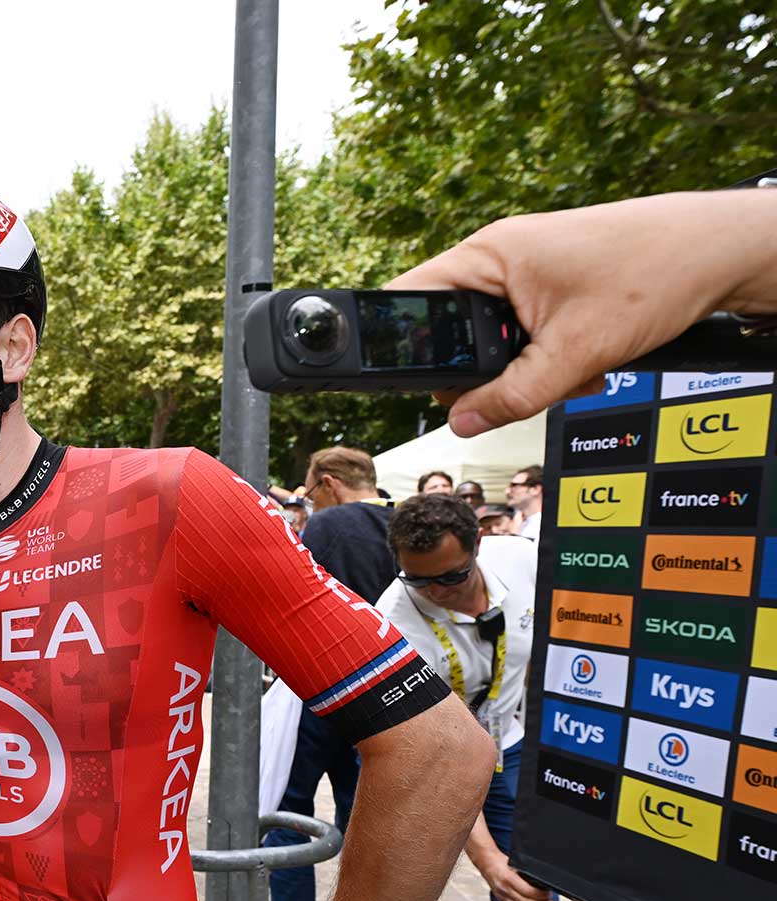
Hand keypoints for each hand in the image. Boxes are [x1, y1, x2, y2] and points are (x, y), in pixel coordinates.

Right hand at [387, 190, 776, 435]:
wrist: (723, 250)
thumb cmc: (656, 271)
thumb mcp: (576, 352)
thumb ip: (512, 395)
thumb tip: (461, 422)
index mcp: (487, 256)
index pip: (409, 300)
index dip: (404, 346)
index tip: (417, 383)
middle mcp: (498, 258)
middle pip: (452, 333)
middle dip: (487, 371)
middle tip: (530, 380)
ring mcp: (525, 272)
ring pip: (494, 341)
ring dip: (528, 368)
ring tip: (576, 364)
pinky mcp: (550, 287)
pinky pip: (525, 336)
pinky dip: (552, 357)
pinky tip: (588, 358)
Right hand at [483, 860, 554, 900]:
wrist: (487, 863)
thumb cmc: (502, 862)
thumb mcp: (516, 863)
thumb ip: (527, 872)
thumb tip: (543, 880)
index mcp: (508, 879)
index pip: (528, 891)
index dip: (540, 895)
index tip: (548, 894)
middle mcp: (504, 889)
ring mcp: (502, 897)